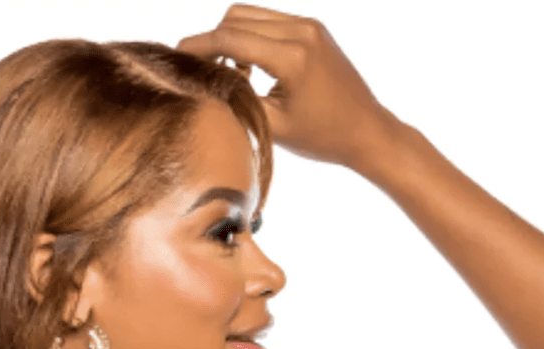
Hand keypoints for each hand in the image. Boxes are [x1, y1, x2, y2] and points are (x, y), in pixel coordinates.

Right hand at [176, 4, 401, 170]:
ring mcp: (309, 26)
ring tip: (232, 75)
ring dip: (231, 38)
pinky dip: (250, 38)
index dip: (198, 46)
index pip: (230, 39)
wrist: (367, 130)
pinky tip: (252, 68)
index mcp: (292, 57)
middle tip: (200, 71)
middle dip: (212, 42)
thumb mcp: (273, 127)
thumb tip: (205, 86)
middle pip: (236, 19)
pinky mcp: (313, 28)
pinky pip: (269, 21)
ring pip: (250, 15)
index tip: (176, 57)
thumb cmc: (324, 137)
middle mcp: (301, 31)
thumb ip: (237, 100)